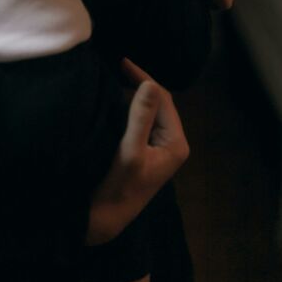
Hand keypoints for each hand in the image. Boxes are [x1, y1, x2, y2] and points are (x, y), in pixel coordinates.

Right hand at [86, 60, 189, 245]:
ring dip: (137, 94)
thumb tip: (150, 83)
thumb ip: (141, 116)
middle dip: (142, 83)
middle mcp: (172, 144)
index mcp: (176, 143)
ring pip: (151, 111)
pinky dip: (132, 107)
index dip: (144, 78)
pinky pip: (143, 121)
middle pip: (160, 103)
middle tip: (119, 65)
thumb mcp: (130, 150)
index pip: (164, 99)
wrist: (105, 218)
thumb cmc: (120, 186)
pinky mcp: (147, 152)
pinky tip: (119, 99)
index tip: (122, 62)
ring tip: (118, 77)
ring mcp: (160, 149)